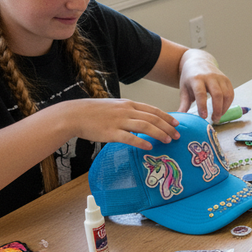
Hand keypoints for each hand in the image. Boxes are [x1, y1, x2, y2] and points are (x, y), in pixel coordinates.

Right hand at [52, 99, 179, 149]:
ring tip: (168, 141)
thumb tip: (143, 119)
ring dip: (159, 134)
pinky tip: (149, 147)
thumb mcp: (115, 106)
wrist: (74, 114)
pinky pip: (129, 137)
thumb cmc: (94, 112)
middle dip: (167, 127)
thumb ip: (129, 111)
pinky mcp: (110, 132)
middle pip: (152, 118)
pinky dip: (141, 142)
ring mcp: (118, 121)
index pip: (153, 110)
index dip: (166, 117)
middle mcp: (126, 111)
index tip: (177, 124)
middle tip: (177, 136)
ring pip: (145, 126)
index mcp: (128, 104)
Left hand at [178, 50, 234, 121]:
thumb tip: (180, 118)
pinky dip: (228, 104)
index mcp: (196, 79)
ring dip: (224, 108)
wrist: (198, 62)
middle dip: (217, 109)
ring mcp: (220, 77)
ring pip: (226, 95)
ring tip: (218, 117)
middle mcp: (210, 77)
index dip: (202, 105)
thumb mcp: (184, 89)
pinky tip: (223, 110)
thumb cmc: (190, 78)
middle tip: (214, 120)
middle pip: (217, 94)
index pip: (201, 93)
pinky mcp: (227, 80)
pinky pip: (231, 93)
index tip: (204, 117)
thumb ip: (183, 104)